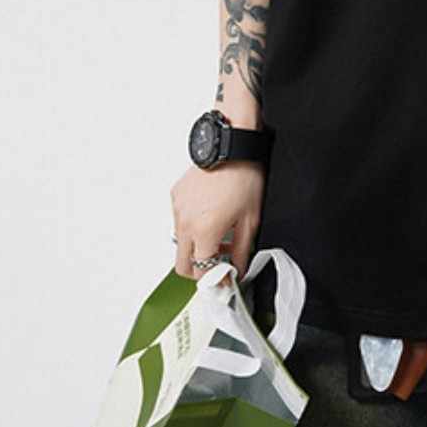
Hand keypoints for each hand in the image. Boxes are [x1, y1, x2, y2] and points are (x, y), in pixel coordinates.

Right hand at [170, 161, 266, 281]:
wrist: (232, 146)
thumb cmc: (244, 177)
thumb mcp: (250, 220)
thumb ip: (241, 252)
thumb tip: (237, 271)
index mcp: (204, 232)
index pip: (202, 273)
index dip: (215, 280)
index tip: (225, 279)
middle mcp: (186, 223)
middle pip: (182, 265)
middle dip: (200, 270)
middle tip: (219, 261)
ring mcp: (178, 209)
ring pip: (180, 243)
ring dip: (196, 246)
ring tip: (218, 232)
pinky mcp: (176, 196)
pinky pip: (179, 220)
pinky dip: (192, 225)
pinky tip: (210, 212)